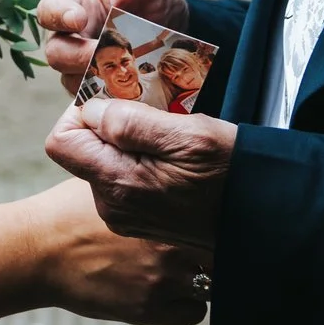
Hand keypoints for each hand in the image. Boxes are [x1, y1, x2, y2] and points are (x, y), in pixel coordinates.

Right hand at [24, 178, 208, 324]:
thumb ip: (144, 175)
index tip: (208, 218)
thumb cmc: (70, 212)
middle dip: (211, 247)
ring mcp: (163, 281)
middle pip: (218, 251)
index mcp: (165, 210)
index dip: (214, 218)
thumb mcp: (108, 178)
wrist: (39, 251)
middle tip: (197, 244)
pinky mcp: (150, 309)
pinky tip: (169, 288)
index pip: (215, 216)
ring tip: (181, 266)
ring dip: (201, 275)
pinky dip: (187, 302)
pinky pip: (195, 312)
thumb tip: (169, 162)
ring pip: (212, 282)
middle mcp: (171, 246)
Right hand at [35, 0, 190, 91]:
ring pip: (73, 81)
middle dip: (77, 55)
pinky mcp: (100, 94)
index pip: (48, 11)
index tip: (78, 19)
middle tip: (103, 53)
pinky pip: (95, 102)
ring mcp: (84, 70)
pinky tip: (131, 94)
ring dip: (96, 79)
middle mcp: (72, 40)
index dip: (58, 15)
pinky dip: (110, 100)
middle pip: (55, 53)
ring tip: (126, 73)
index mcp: (75, 7)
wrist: (178, 34)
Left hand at [44, 98, 234, 253]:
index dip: (80, 113)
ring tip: (170, 143)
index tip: (118, 104)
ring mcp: (124, 216)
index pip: (60, 141)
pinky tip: (173, 163)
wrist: (263, 217)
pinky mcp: (138, 220)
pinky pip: (122, 179)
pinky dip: (140, 163)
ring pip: (104, 162)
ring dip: (128, 144)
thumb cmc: (229, 172)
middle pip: (82, 150)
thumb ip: (130, 123)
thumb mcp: (185, 135)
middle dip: (109, 127)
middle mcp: (111, 205)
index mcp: (116, 184)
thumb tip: (90, 110)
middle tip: (155, 120)